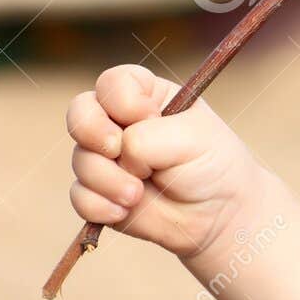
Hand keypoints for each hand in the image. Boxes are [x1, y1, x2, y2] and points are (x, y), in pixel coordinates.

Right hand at [65, 64, 264, 260]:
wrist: (219, 217)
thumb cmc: (213, 166)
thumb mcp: (192, 138)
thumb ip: (146, 138)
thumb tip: (117, 155)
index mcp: (148, 96)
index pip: (113, 82)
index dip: (123, 101)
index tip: (149, 118)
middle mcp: (121, 123)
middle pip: (80, 111)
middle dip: (92, 130)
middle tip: (116, 149)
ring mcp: (107, 158)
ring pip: (80, 159)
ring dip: (108, 179)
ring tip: (137, 194)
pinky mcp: (100, 192)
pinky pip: (79, 196)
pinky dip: (100, 205)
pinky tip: (125, 210)